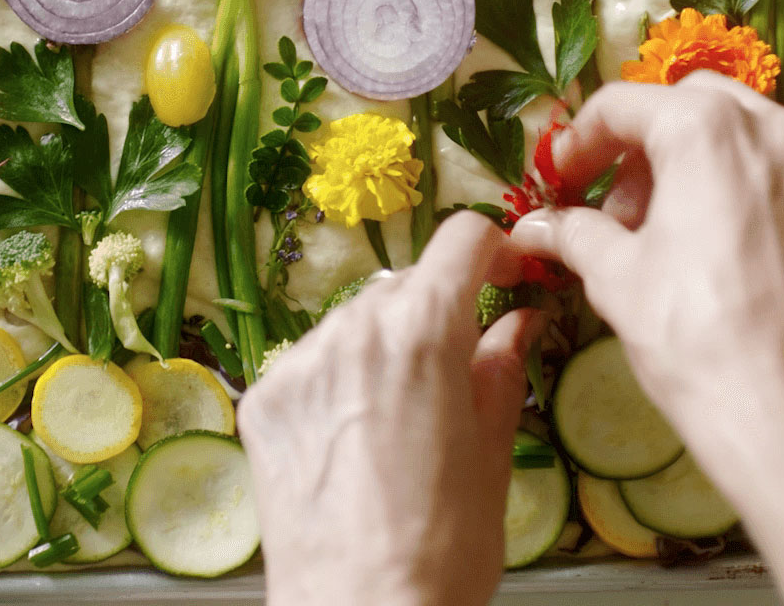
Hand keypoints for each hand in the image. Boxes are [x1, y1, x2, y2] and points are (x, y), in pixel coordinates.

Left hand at [238, 211, 546, 605]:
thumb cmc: (444, 544)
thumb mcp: (492, 450)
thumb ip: (502, 365)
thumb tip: (519, 319)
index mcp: (423, 330)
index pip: (461, 238)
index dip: (495, 248)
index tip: (508, 272)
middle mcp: (354, 328)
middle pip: (405, 282)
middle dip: (438, 306)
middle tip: (457, 360)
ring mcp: (300, 360)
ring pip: (353, 320)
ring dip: (382, 342)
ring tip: (399, 410)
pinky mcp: (264, 396)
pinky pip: (309, 361)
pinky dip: (336, 377)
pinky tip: (351, 433)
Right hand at [510, 72, 783, 605]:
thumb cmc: (688, 331)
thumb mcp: (612, 275)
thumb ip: (572, 232)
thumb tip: (532, 228)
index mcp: (705, 129)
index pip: (623, 105)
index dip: (579, 141)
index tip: (561, 182)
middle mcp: (774, 130)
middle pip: (692, 105)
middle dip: (646, 144)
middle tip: (617, 206)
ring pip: (749, 138)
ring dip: (700, 166)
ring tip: (671, 232)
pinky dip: (751, 199)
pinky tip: (728, 256)